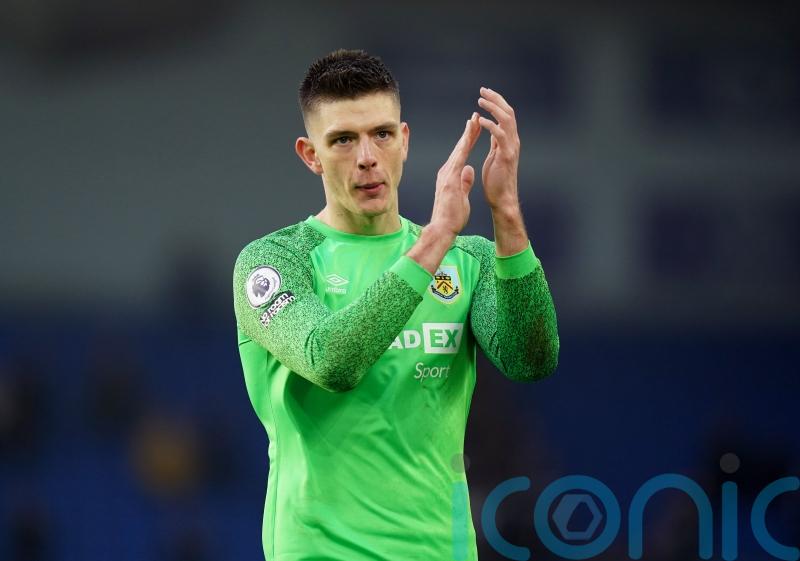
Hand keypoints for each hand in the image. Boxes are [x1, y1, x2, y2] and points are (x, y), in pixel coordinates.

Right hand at [428, 113, 481, 236]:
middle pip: (459, 148)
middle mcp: (446, 172)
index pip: (461, 155)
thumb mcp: (461, 196)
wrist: (442, 228)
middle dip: (468, 133)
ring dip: (466, 134)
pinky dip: (464, 146)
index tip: (475, 129)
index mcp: (450, 176)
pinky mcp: (449, 179)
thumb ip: (465, 182)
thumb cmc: (451, 217)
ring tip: (473, 120)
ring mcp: (447, 175)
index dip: (468, 141)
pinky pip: (459, 158)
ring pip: (458, 150)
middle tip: (474, 117)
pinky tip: (469, 136)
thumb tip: (470, 170)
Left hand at [477, 87, 519, 211]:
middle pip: (508, 112)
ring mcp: (511, 148)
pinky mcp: (506, 156)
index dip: (496, 102)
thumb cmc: (496, 181)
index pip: (505, 115)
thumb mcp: (495, 156)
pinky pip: (500, 136)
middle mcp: (513, 141)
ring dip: (493, 108)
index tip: (485, 94)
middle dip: (496, 99)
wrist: (502, 198)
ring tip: (480, 101)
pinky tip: (481, 120)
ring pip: (506, 120)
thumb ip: (496, 143)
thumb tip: (493, 131)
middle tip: (482, 90)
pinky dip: (491, 126)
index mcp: (509, 141)